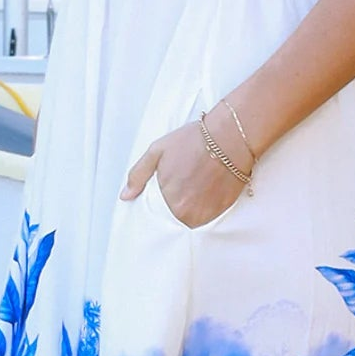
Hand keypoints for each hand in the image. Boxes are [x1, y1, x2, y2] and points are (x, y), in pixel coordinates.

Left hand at [120, 117, 245, 228]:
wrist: (230, 137)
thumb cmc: (193, 141)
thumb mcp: (157, 151)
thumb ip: (138, 175)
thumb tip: (125, 196)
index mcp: (168, 201)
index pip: (158, 214)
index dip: (163, 200)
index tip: (170, 187)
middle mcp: (187, 213)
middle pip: (176, 216)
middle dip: (178, 202)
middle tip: (186, 180)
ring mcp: (207, 213)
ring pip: (193, 218)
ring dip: (193, 206)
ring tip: (198, 183)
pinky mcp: (223, 210)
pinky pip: (209, 216)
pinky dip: (207, 206)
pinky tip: (208, 187)